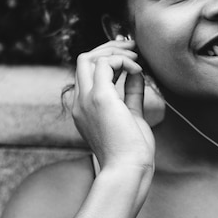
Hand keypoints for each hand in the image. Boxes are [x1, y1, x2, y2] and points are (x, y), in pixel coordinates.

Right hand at [71, 39, 155, 174]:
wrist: (128, 169)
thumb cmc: (132, 150)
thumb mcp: (131, 115)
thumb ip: (131, 94)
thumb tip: (136, 74)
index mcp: (84, 109)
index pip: (87, 73)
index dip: (107, 59)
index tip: (130, 57)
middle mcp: (80, 102)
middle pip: (84, 60)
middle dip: (110, 48)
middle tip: (133, 48)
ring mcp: (86, 100)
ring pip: (89, 57)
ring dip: (116, 51)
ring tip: (137, 58)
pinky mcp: (100, 98)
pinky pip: (105, 63)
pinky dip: (123, 61)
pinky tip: (138, 70)